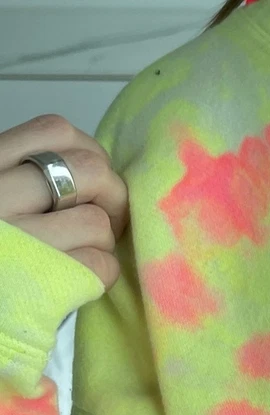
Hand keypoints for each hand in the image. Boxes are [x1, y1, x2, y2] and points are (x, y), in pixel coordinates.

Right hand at [0, 116, 128, 289]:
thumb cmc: (1, 248)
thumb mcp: (1, 196)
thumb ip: (25, 176)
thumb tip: (94, 171)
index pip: (54, 131)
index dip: (90, 152)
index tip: (92, 179)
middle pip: (90, 170)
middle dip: (113, 195)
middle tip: (108, 219)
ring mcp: (16, 242)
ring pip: (97, 221)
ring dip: (102, 242)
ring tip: (79, 255)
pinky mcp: (37, 283)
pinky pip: (99, 265)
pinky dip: (101, 273)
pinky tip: (78, 281)